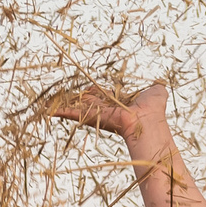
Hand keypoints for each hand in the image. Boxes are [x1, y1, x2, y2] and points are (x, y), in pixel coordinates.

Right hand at [40, 81, 165, 142]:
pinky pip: (76, 113)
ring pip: (77, 108)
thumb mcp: (156, 92)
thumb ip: (155, 87)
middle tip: (56, 99)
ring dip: (62, 107)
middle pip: (85, 103)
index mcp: (117, 104)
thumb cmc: (155, 109)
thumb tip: (160, 83)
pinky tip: (48, 111)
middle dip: (71, 101)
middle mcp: (106, 110)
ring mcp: (99, 115)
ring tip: (45, 105)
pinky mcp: (94, 117)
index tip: (82, 91)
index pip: (100, 98)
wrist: (149, 122)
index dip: (90, 93)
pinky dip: (62, 112)